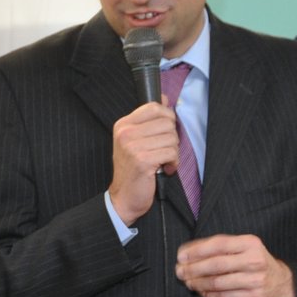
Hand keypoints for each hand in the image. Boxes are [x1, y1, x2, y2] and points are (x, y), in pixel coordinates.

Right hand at [108, 101, 180, 224]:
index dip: (167, 118)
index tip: (164, 132)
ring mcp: (132, 147)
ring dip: (173, 152)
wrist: (124, 197)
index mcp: (123, 125)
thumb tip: (163, 98)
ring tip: (162, 161)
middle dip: (171, 138)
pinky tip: (164, 169)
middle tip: (162, 150)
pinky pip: (171, 153)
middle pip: (167, 122)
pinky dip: (173, 163)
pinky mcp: (142, 160)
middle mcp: (125, 133)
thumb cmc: (133, 169)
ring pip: (172, 138)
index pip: (154, 107)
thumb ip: (148, 120)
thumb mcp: (135, 140)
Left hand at [176, 234, 294, 296]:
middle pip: (216, 265)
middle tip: (179, 272)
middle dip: (193, 269)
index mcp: (250, 243)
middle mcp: (254, 260)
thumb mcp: (243, 247)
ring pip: (217, 283)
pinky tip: (201, 292)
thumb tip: (187, 251)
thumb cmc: (254, 261)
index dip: (196, 250)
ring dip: (198, 283)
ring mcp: (255, 280)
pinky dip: (209, 295)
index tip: (181, 256)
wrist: (281, 283)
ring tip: (188, 282)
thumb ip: (218, 246)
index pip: (218, 244)